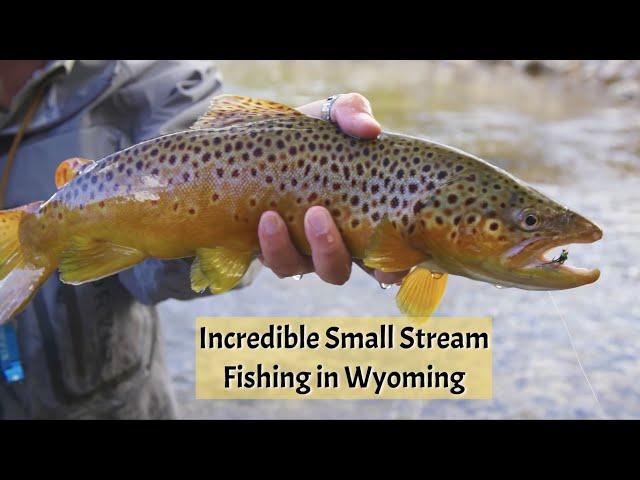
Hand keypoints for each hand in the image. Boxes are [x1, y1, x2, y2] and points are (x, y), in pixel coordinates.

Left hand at [257, 93, 408, 285]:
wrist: (260, 138)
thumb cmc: (310, 133)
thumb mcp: (331, 117)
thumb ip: (352, 114)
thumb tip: (370, 129)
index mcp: (359, 220)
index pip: (385, 259)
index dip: (390, 271)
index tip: (386, 266)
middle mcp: (331, 242)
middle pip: (336, 271)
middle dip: (328, 252)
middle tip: (317, 214)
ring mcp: (296, 247)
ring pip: (296, 268)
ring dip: (285, 249)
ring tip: (272, 217)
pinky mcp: (265, 244)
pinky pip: (268, 259)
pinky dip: (265, 244)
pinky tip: (261, 218)